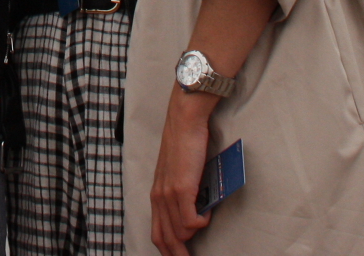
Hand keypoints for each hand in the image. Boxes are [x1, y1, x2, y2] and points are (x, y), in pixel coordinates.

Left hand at [150, 87, 215, 255]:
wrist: (184, 121)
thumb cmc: (185, 143)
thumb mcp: (179, 173)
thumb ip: (182, 192)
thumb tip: (196, 211)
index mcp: (157, 194)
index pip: (157, 233)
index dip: (167, 250)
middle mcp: (159, 197)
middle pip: (165, 239)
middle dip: (177, 254)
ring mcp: (169, 194)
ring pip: (178, 233)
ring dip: (192, 239)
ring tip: (202, 233)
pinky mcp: (182, 189)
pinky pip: (190, 221)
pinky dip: (200, 224)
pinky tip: (207, 217)